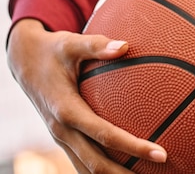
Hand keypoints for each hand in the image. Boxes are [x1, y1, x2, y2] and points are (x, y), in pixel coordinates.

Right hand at [7, 19, 166, 172]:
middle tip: (160, 169)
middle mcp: (62, 129)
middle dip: (126, 173)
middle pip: (96, 164)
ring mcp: (61, 136)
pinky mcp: (63, 136)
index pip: (105, 135)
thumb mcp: (71, 43)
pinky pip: (82, 159)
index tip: (160, 152)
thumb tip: (125, 46)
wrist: (24, 60)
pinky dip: (102, 168)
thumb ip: (97, 45)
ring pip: (87, 168)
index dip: (133, 146)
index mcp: (66, 109)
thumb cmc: (52, 50)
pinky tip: (123, 166)